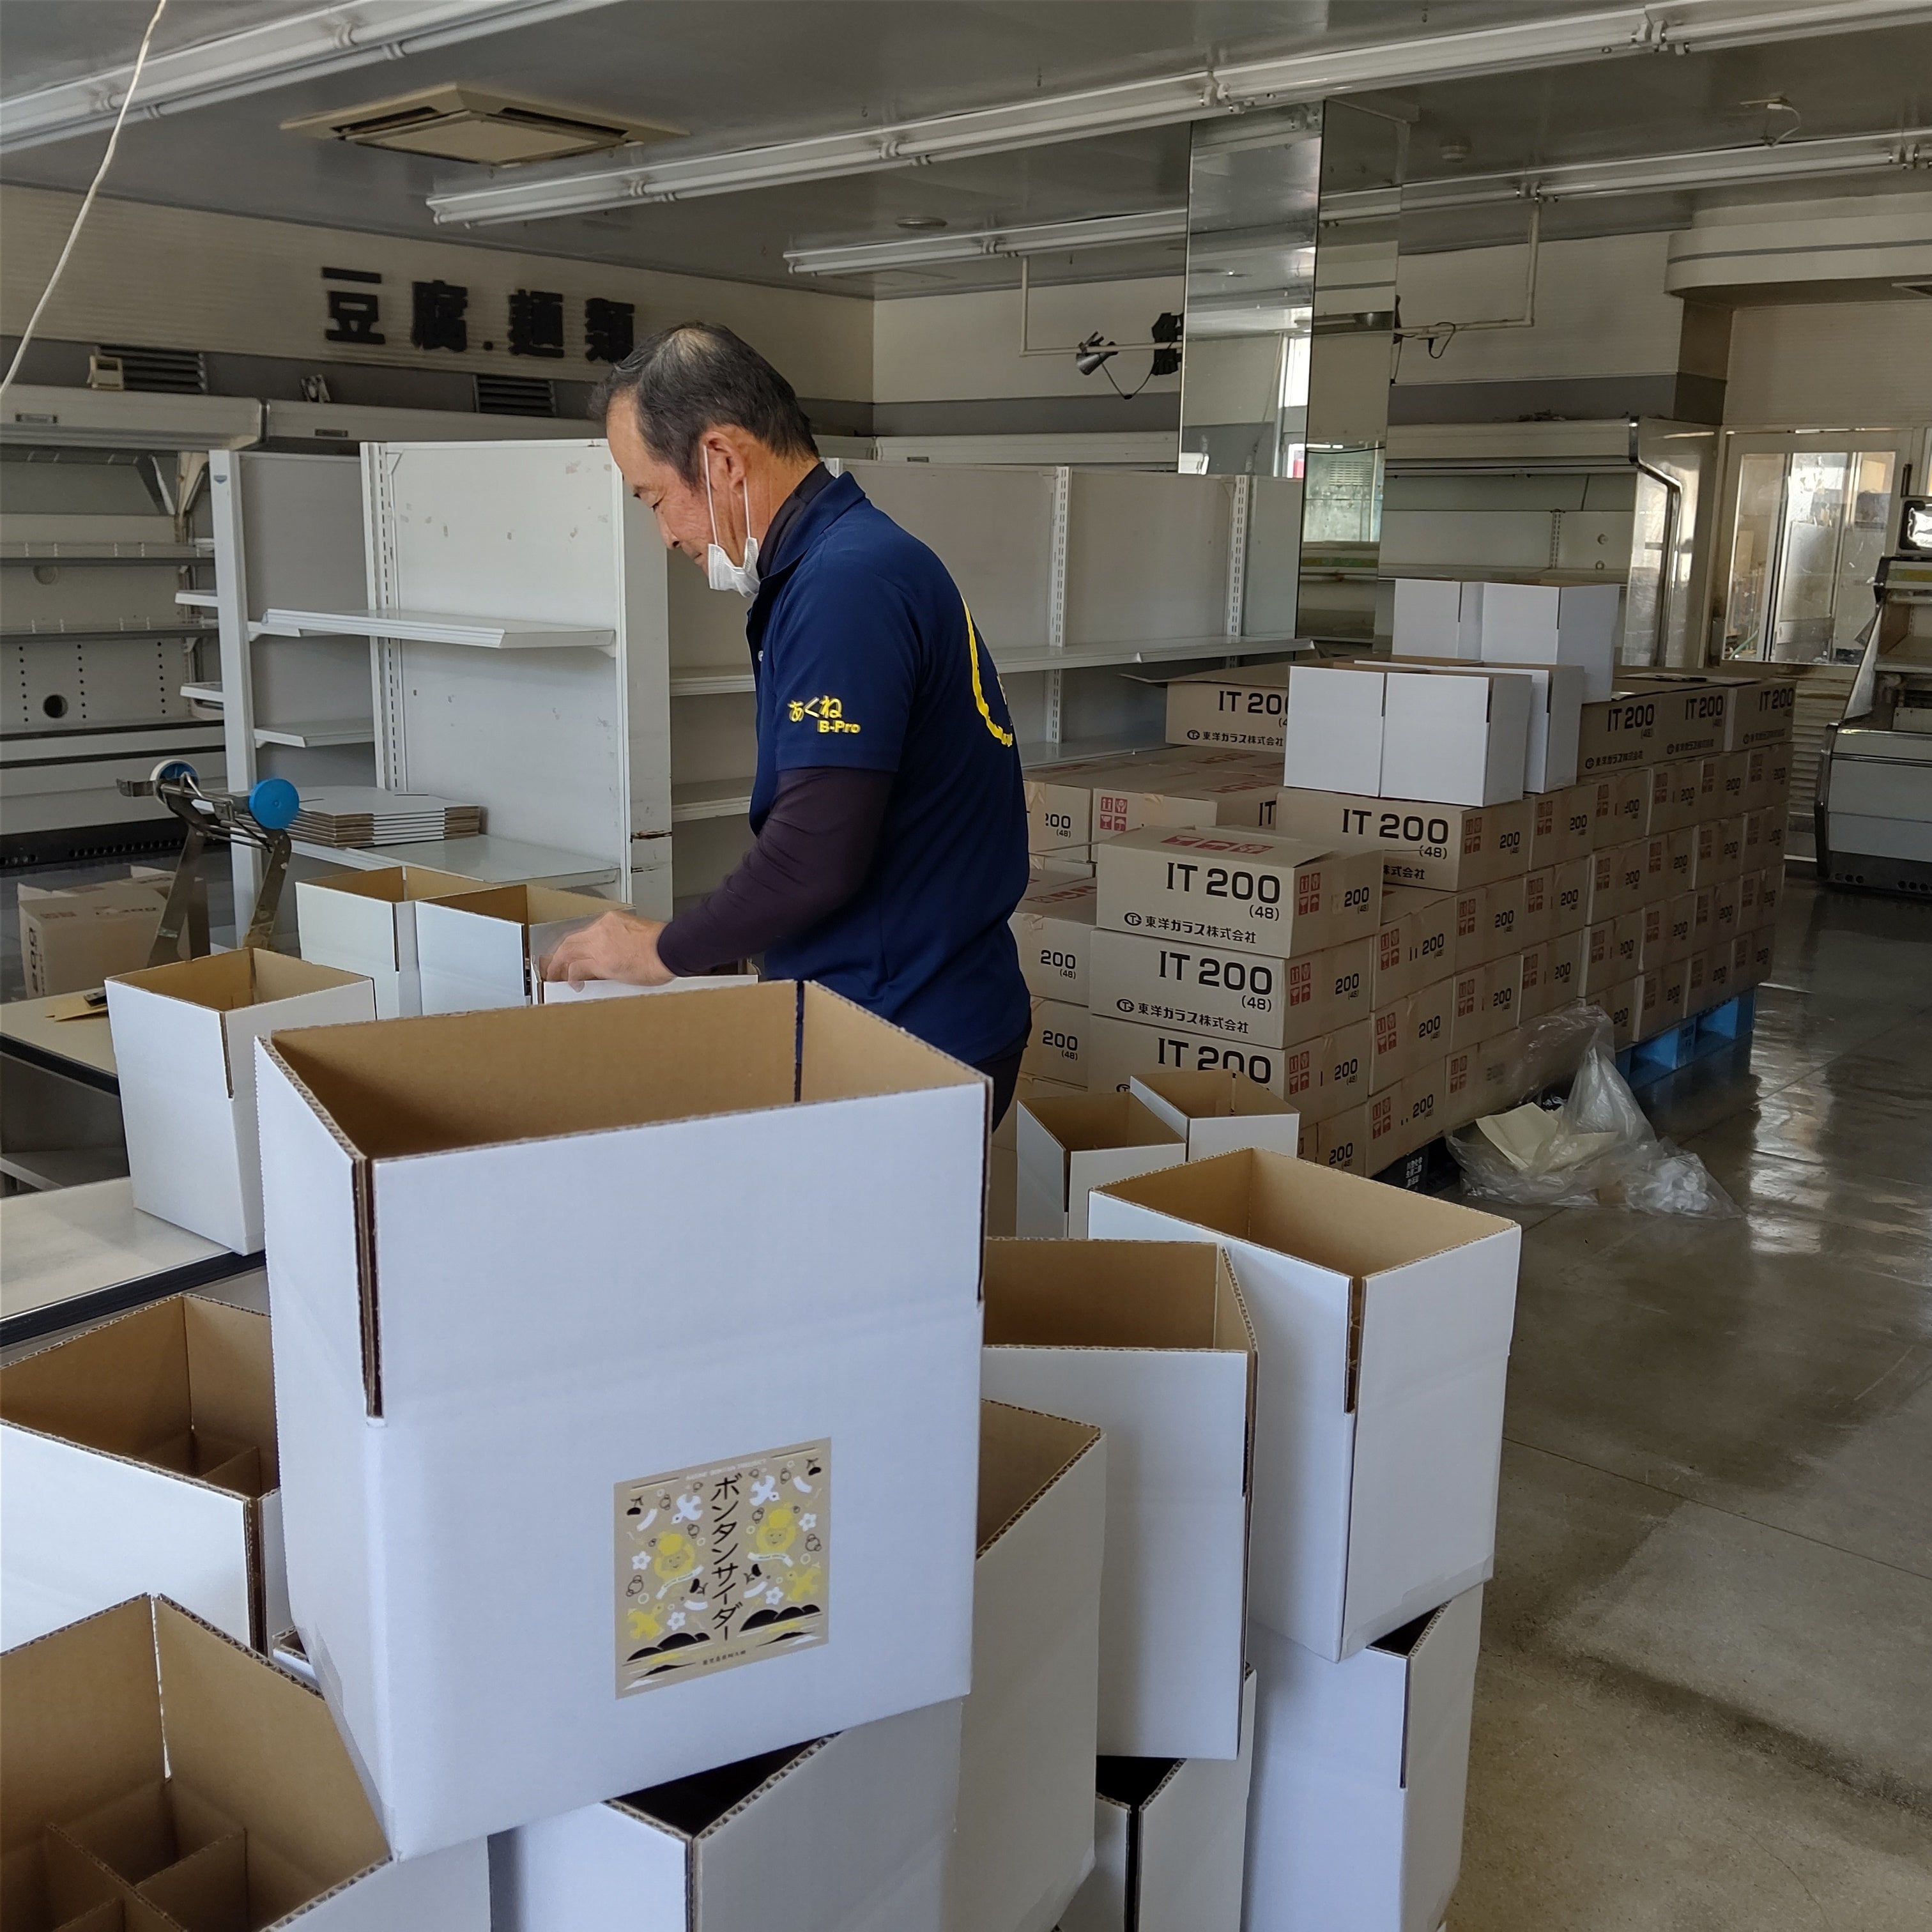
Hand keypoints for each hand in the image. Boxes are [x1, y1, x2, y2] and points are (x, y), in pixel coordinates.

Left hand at [539, 911, 673, 988]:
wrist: (671, 948)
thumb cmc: (665, 945)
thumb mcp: (642, 935)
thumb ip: (626, 942)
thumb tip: (624, 955)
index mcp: (613, 921)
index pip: (585, 933)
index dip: (574, 945)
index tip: (571, 953)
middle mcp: (602, 930)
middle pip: (570, 941)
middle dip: (559, 954)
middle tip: (553, 965)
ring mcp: (600, 946)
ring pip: (568, 953)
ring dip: (559, 965)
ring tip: (555, 976)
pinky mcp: (602, 963)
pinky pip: (577, 969)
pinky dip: (571, 976)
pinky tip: (572, 983)